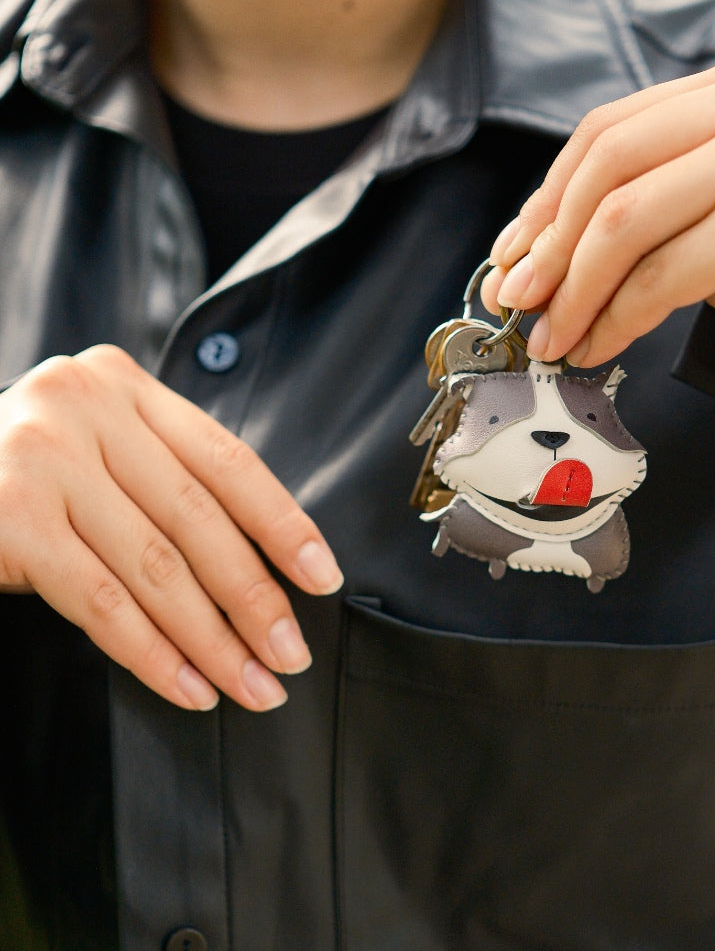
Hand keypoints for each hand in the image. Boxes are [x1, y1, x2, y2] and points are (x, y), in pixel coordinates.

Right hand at [0, 345, 343, 711]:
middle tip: (292, 655)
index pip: (229, 461)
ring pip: (156, 567)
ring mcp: (43, 457)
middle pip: (200, 519)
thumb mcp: (98, 452)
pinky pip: (101, 603)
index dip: (283, 523)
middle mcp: (87, 406)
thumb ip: (166, 478)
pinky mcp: (9, 516)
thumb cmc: (25, 478)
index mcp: (126, 386)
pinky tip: (189, 688)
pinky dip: (153, 654)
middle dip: (255, 598)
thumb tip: (267, 567)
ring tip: (252, 686)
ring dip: (213, 641)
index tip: (323, 577)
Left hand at [482, 45, 714, 405]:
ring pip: (626, 219)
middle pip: (609, 162)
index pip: (616, 128)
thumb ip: (654, 206)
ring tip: (551, 337)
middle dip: (548, 240)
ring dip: (574, 288)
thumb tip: (537, 250)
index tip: (514, 250)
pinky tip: (597, 346)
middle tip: (516, 297)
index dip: (550, 195)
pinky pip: (663, 273)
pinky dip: (615, 316)